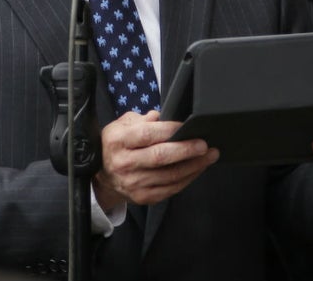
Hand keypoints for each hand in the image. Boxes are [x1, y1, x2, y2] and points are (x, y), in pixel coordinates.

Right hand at [93, 110, 218, 208]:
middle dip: (187, 150)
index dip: (170, 130)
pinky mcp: (143, 197)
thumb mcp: (122, 124)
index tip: (188, 126)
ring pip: (170, 176)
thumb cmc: (117, 144)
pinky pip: (170, 189)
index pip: (148, 135)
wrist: (103, 174)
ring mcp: (134, 183)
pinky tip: (198, 169)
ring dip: (193, 166)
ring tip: (209, 156)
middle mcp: (125, 163)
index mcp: (119, 141)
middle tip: (205, 144)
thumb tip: (162, 117)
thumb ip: (142, 119)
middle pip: (160, 157)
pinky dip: (187, 179)